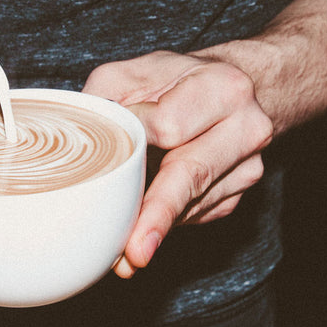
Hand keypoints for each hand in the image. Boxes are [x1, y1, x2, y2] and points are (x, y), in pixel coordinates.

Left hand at [82, 50, 273, 277]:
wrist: (230, 88)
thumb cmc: (173, 80)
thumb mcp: (134, 73)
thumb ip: (105, 98)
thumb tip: (78, 139)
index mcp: (220, 86)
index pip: (169, 124)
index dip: (136, 141)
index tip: (114, 165)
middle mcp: (245, 125)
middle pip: (190, 173)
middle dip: (158, 213)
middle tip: (135, 250)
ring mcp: (248, 162)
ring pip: (193, 201)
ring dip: (157, 225)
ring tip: (128, 252)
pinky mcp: (240, 189)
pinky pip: (200, 211)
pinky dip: (170, 218)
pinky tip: (150, 220)